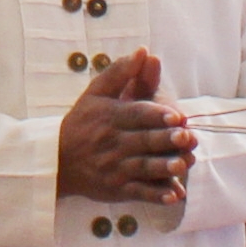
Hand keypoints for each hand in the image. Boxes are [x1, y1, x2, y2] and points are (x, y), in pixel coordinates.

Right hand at [53, 45, 194, 207]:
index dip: (156, 115)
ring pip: (143, 168)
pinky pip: (139, 192)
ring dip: (165, 168)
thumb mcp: (95, 93)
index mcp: (110, 117)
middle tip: (188, 137)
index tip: (177, 116)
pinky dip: (156, 195)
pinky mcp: (117, 189)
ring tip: (183, 164)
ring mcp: (115, 168)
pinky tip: (174, 195)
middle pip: (144, 141)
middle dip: (166, 140)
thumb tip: (144, 51)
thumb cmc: (82, 123)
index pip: (136, 114)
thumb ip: (121, 72)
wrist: (57, 160)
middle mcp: (113, 143)